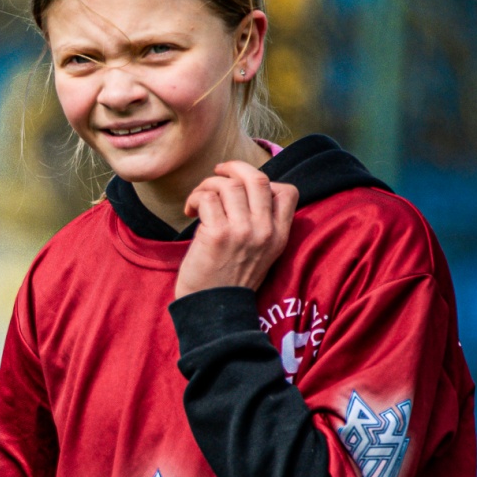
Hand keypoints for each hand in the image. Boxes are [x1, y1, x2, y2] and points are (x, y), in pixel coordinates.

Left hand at [175, 159, 297, 299]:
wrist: (213, 309)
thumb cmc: (229, 279)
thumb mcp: (260, 253)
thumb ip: (260, 224)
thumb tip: (242, 189)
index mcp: (279, 235)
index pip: (287, 191)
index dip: (265, 181)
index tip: (243, 186)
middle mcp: (265, 231)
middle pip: (257, 178)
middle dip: (234, 167)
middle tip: (218, 172)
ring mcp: (242, 232)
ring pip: (229, 185)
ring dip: (208, 185)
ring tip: (198, 200)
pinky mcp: (218, 234)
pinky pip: (207, 198)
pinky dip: (195, 198)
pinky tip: (189, 211)